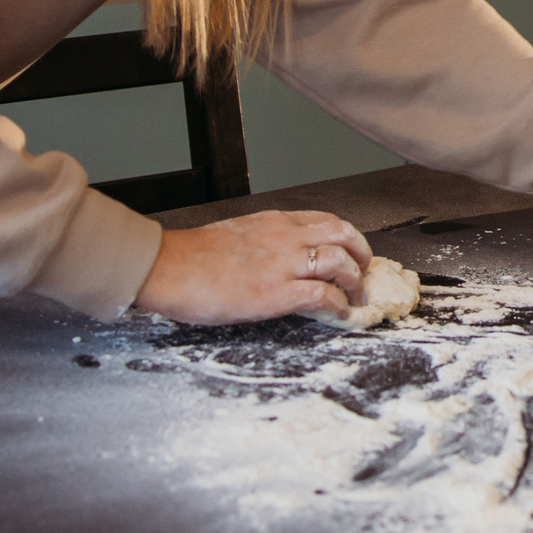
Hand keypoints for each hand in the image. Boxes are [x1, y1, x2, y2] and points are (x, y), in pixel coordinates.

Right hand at [133, 209, 373, 323]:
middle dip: (362, 253)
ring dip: (355, 281)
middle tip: (365, 271)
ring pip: (340, 261)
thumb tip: (280, 259)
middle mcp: (285, 237)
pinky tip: (340, 312)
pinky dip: (338, 304)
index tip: (353, 252)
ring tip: (356, 296)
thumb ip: (265, 241)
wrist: (167, 267)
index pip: (326, 220)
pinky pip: (323, 295)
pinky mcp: (276, 293)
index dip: (347, 237)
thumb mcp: (239, 235)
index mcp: (275, 221)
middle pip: (343, 234)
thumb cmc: (192, 256)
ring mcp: (282, 264)